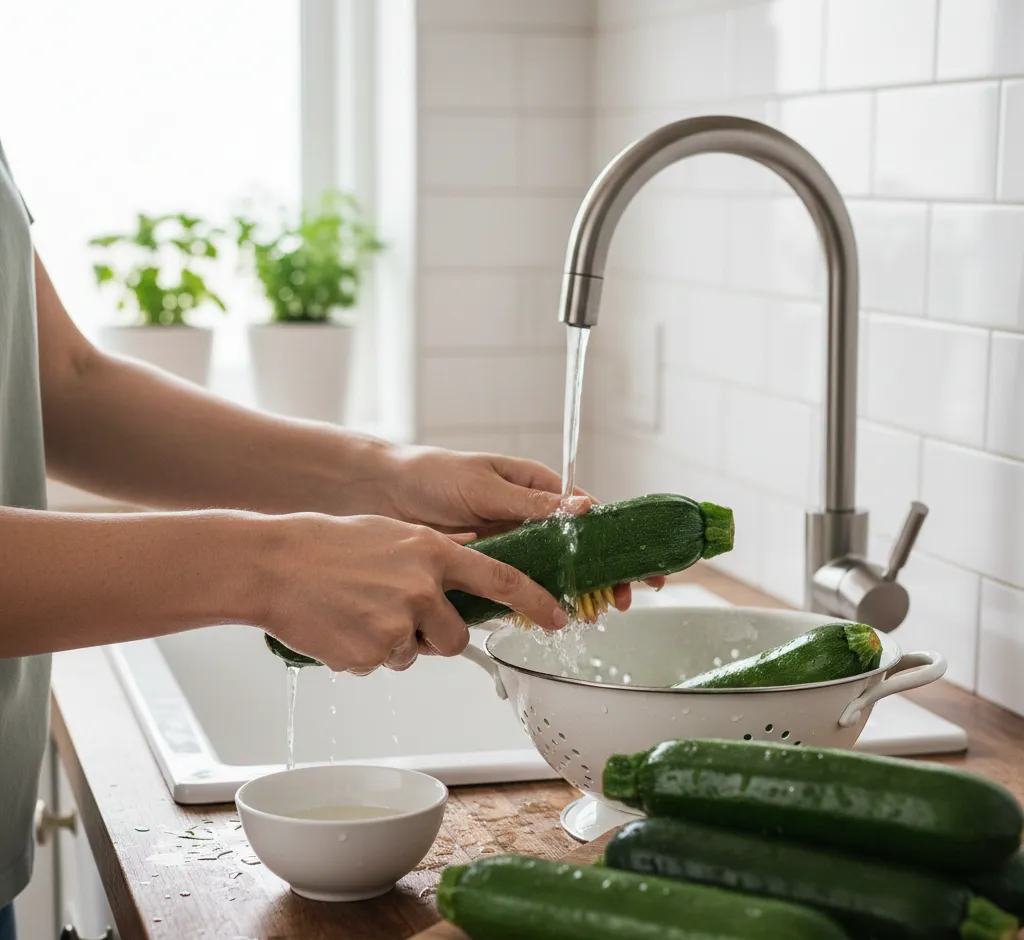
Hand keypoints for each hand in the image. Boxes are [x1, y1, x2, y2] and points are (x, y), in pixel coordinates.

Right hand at [256, 513, 567, 674]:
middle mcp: (424, 587)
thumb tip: (470, 550)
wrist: (274, 564)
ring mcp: (399, 623)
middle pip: (457, 637)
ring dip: (395, 644)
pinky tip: (341, 626)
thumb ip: (434, 549)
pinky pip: (381, 665)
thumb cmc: (327, 544)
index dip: (536, 603)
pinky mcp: (372, 653)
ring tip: (358, 613)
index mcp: (434, 551)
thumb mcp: (393, 532)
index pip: (503, 581)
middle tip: (399, 617)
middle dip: (436, 636)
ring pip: (415, 654)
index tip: (558, 619)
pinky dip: (365, 654)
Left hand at [381, 446, 665, 603]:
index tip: (638, 566)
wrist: (382, 494)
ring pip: (553, 573)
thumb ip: (533, 503)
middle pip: (579, 550)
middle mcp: (529, 517)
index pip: (589, 514)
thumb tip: (585, 509)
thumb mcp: (486, 486)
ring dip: (574, 594)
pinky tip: (547, 618)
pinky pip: (518, 587)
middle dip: (603, 575)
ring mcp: (510, 544)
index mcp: (536, 487)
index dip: (617, 540)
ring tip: (590, 615)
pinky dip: (534, 603)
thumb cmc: (432, 475)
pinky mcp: (488, 567)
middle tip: (618, 602)